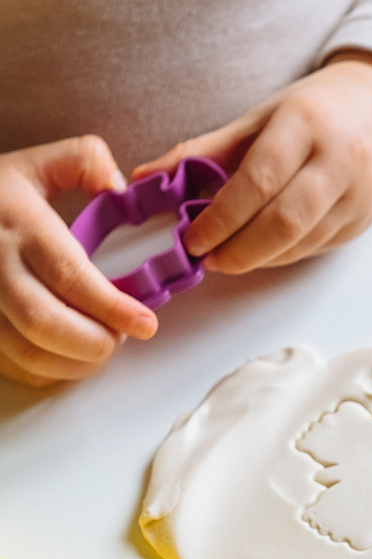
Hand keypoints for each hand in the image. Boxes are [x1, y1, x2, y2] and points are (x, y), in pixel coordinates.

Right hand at [0, 137, 158, 386]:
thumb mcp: (34, 164)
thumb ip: (83, 162)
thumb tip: (119, 187)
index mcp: (18, 225)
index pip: (69, 276)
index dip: (112, 308)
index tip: (146, 323)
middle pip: (45, 324)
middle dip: (95, 342)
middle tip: (122, 336)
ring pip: (28, 352)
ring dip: (76, 362)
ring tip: (101, 344)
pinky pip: (13, 365)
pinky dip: (50, 371)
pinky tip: (71, 356)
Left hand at [133, 54, 371, 274]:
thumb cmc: (314, 113)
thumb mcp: (259, 119)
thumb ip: (205, 151)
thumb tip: (147, 178)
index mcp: (305, 126)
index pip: (259, 181)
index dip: (222, 218)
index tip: (193, 239)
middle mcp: (338, 163)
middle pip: (285, 222)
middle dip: (240, 250)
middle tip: (208, 260)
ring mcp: (356, 197)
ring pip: (301, 243)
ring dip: (258, 258)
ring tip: (226, 258)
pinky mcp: (361, 223)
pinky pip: (314, 249)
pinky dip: (280, 256)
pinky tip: (258, 252)